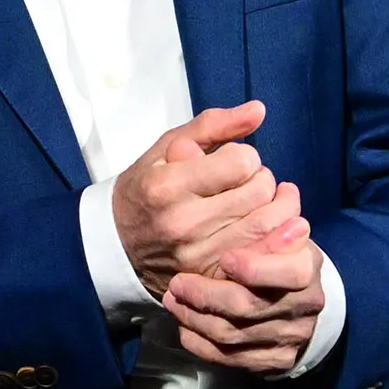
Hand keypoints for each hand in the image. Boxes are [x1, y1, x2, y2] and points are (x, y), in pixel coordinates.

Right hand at [114, 101, 299, 298]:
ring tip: (256, 201)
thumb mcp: (166, 147)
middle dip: (262, 179)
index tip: (234, 160)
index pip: (241, 163)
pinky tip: (261, 226)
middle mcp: (183, 223)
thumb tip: (259, 110)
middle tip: (249, 180)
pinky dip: (271, 239)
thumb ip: (213, 125)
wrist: (116, 244)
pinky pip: (259, 257)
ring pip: (265, 225)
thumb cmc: (145, 188)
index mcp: (168, 186)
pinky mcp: (209, 278)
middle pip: (258, 193)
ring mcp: (197, 255)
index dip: (245, 156)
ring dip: (272, 207)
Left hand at [164, 228, 326, 374]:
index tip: (226, 258)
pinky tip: (183, 324)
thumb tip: (274, 189)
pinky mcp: (275, 361)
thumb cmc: (277, 251)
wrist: (297, 297)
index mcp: (309, 267)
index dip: (257, 268)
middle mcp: (304, 306)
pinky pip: (229, 358)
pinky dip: (201, 342)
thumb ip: (267, 214)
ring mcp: (291, 337)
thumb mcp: (277, 227)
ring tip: (172, 298)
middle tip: (178, 282)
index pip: (291, 272)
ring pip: (233, 335)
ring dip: (195, 317)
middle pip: (250, 307)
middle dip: (208, 295)